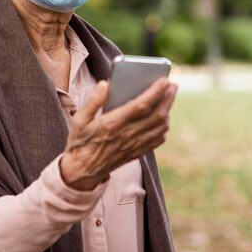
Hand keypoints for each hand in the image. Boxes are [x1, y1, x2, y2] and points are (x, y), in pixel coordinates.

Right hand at [60, 78, 177, 190]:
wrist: (82, 171)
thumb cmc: (80, 142)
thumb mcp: (79, 120)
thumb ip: (92, 101)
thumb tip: (105, 84)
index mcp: (112, 124)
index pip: (140, 106)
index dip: (155, 92)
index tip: (164, 80)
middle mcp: (126, 135)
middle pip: (156, 115)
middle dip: (167, 98)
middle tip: (172, 85)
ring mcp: (134, 145)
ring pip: (160, 127)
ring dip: (168, 111)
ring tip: (169, 97)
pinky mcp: (137, 152)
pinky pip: (157, 139)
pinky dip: (164, 126)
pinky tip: (162, 117)